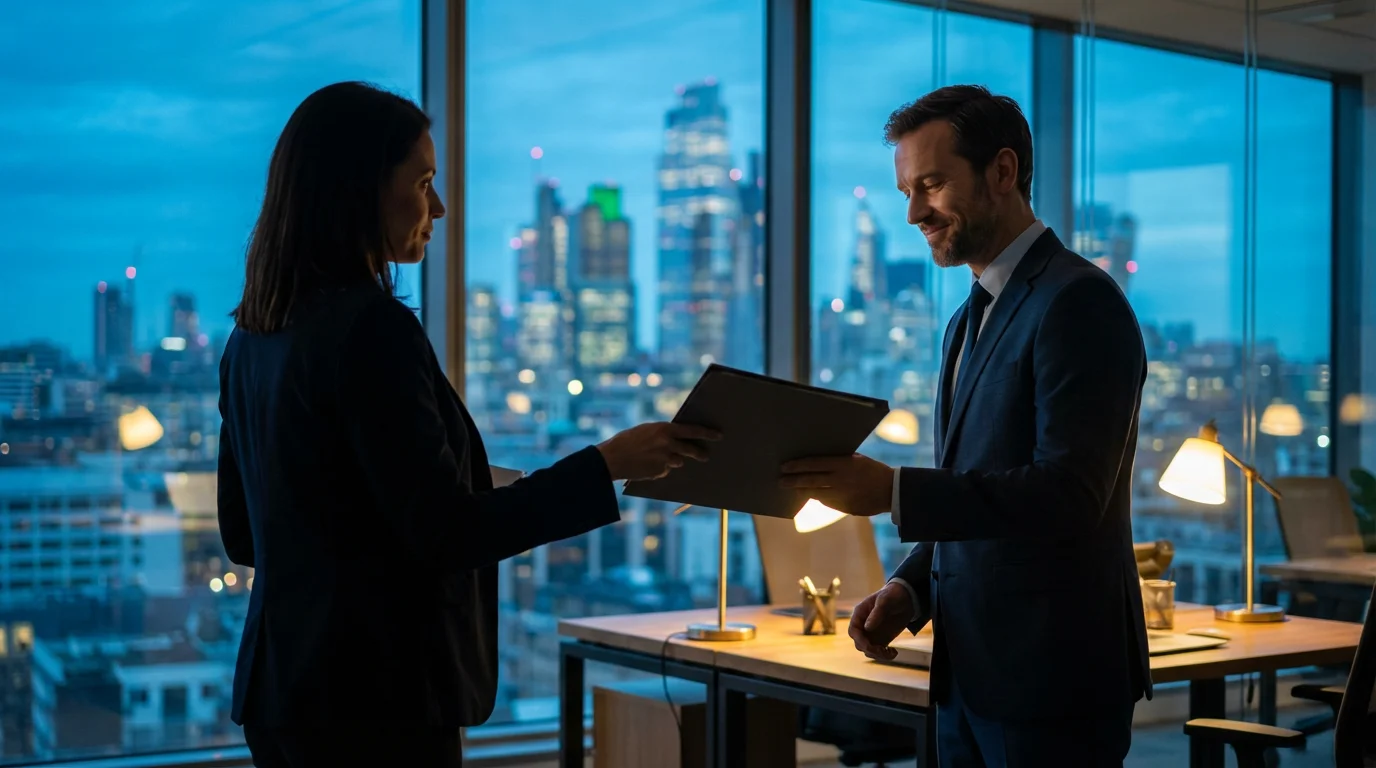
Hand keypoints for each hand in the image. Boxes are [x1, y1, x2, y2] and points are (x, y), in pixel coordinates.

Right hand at [597, 422, 720, 480]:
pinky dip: (661, 468)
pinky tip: (647, 465)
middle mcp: (668, 444)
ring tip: (657, 457)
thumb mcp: (646, 430)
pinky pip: (665, 470)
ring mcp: (664, 460)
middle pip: (690, 450)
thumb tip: (677, 437)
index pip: (692, 431)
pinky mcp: (659, 472)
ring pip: (678, 462)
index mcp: (665, 429)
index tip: (718, 435)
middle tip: (706, 456)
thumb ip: (663, 434)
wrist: (612, 458)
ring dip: (674, 460)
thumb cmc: (627, 440)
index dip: (707, 433)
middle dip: (699, 453)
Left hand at [778, 454, 894, 516]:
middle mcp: (839, 481)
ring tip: (793, 488)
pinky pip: (826, 503)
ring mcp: (841, 496)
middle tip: (780, 481)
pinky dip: (818, 498)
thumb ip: (838, 461)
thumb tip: (816, 461)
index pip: (813, 464)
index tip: (784, 467)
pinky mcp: (844, 508)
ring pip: (815, 494)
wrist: (892, 490)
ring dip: (803, 491)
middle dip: (792, 481)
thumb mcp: (856, 460)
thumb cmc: (873, 470)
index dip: (796, 466)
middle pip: (810, 481)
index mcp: (842, 465)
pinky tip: (812, 495)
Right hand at [849, 582, 913, 660]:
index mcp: (860, 614)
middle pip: (859, 644)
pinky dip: (885, 655)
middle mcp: (863, 625)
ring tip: (891, 652)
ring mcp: (872, 633)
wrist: (906, 597)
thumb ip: (877, 613)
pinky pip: (878, 652)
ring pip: (868, 651)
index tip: (870, 645)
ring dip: (878, 655)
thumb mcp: (885, 600)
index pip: (853, 631)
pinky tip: (894, 652)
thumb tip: (867, 628)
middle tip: (884, 650)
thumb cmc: (893, 595)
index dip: (859, 640)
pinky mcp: (882, 639)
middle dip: (870, 649)